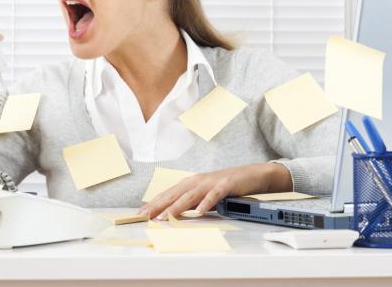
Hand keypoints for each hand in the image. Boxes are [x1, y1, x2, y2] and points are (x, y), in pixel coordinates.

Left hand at [138, 162, 291, 219]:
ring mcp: (211, 182)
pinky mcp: (225, 185)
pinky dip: (206, 203)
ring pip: (190, 195)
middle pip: (175, 194)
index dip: (154, 203)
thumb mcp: (204, 195)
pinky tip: (199, 212)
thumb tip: (173, 214)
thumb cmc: (225, 186)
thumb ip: (190, 202)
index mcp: (191, 183)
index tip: (140, 213)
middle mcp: (197, 181)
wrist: (250, 174)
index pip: (168, 194)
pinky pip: (214, 195)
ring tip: (165, 217)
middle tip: (145, 216)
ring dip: (177, 206)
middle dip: (158, 205)